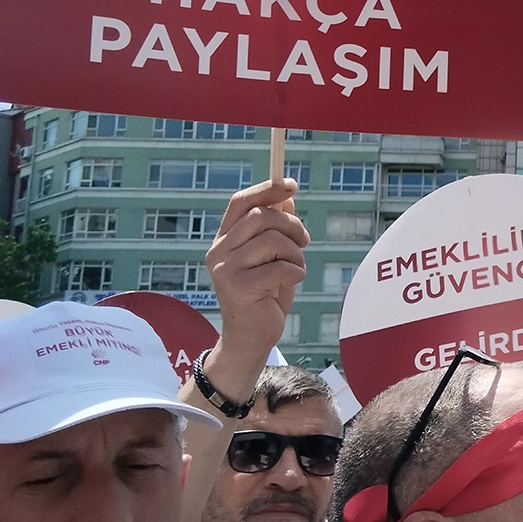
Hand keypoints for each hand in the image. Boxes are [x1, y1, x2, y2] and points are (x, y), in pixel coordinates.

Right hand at [203, 178, 308, 374]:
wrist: (252, 337)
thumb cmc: (265, 293)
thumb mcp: (272, 257)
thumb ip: (275, 228)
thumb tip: (287, 196)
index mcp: (224, 239)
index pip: (241, 202)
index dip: (266, 189)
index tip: (291, 184)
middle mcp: (218, 251)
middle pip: (261, 216)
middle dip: (292, 225)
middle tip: (304, 241)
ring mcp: (225, 270)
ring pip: (272, 240)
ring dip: (295, 253)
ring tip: (295, 268)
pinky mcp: (237, 288)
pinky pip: (279, 267)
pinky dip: (296, 272)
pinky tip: (291, 283)